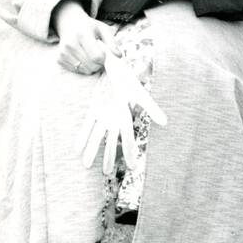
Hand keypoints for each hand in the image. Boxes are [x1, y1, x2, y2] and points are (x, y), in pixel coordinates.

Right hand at [54, 0, 119, 75]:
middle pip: (92, 65)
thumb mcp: (103, 29)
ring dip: (91, 66)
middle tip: (98, 55)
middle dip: (99, 63)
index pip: (97, 57)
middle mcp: (70, 44)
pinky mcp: (59, 59)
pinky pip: (77, 71)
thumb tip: (118, 56)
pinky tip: (82, 57)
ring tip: (90, 55)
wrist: (69, 22)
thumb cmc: (89, 27)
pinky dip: (83, 67)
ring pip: (85, 70)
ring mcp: (63, 52)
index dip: (104, 58)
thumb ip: (112, 42)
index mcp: (83, 35)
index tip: (104, 53)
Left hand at [80, 52, 167, 176]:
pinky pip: (87, 125)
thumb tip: (165, 123)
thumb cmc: (129, 80)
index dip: (129, 153)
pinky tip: (77, 148)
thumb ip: (152, 108)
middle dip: (109, 157)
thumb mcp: (141, 94)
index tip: (133, 167)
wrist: (114, 68)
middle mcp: (114, 120)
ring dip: (92, 150)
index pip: (128, 139)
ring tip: (86, 165)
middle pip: (111, 142)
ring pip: (96, 137)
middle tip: (106, 174)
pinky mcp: (93, 109)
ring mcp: (103, 115)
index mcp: (126, 118)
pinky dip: (82, 136)